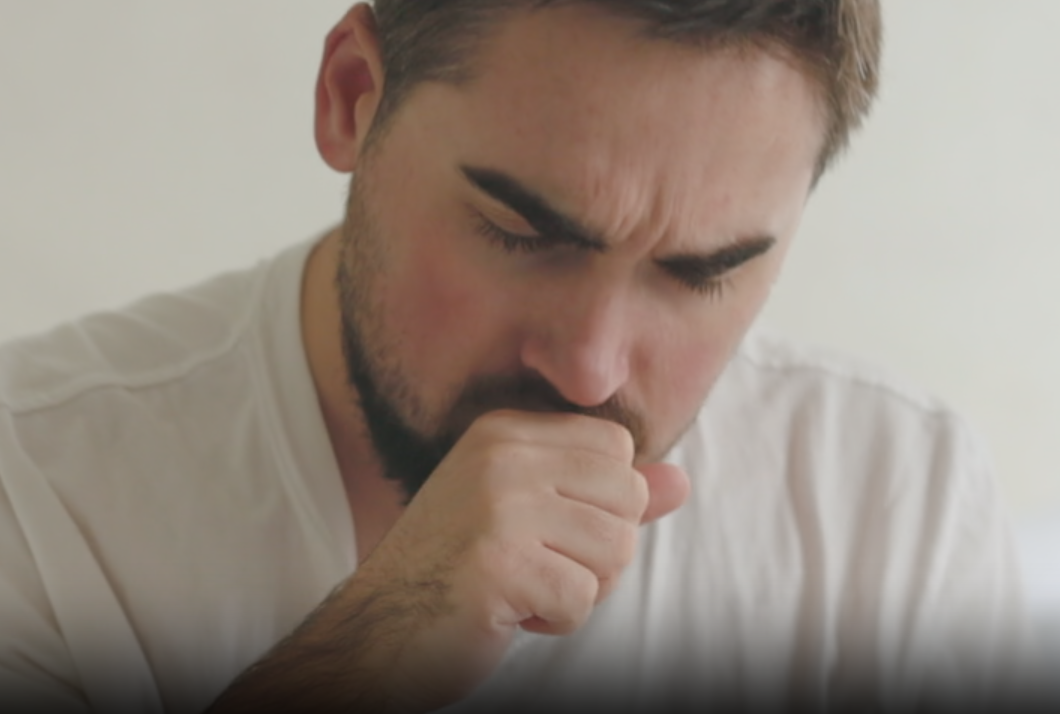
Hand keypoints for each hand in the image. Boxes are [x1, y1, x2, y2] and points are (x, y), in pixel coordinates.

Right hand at [339, 409, 689, 709]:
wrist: (378, 629)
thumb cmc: (457, 573)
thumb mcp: (531, 516)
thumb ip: (604, 496)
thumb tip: (681, 481)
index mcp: (506, 431)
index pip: (617, 449)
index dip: (602, 505)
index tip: (546, 530)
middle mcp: (502, 455)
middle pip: (628, 497)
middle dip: (599, 552)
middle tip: (537, 567)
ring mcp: (498, 506)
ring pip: (616, 549)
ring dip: (580, 589)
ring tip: (521, 587)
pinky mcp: (499, 562)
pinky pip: (583, 598)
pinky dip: (556, 620)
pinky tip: (509, 611)